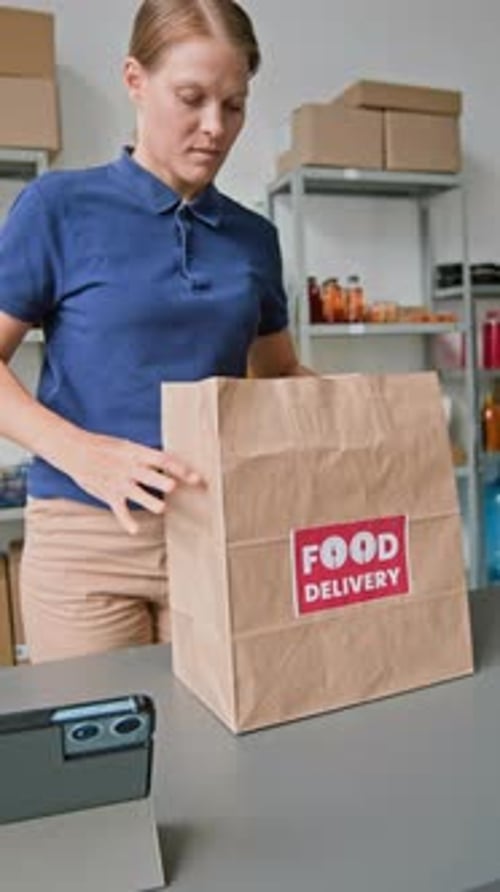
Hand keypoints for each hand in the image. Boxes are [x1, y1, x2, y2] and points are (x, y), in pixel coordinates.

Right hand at [66, 432, 204, 533]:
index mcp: (136, 452)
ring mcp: (118, 481)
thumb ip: (146, 456)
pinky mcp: (108, 494)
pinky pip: (119, 510)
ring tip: (161, 508)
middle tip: (175, 486)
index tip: (196, 477)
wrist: (74, 449)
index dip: (180, 468)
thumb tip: (170, 463)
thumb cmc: (104, 447)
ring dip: (150, 501)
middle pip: (150, 475)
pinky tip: (135, 530)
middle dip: (163, 481)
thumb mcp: (126, 446)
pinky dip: (126, 521)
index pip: (163, 459)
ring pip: (137, 494)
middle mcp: (129, 467)